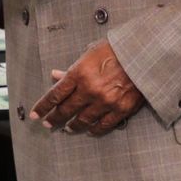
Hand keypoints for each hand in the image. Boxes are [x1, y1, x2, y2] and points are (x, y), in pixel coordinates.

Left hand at [29, 38, 143, 135]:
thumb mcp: (90, 53)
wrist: (145, 54)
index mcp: (80, 73)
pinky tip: (89, 131)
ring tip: (67, 129)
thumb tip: (55, 76)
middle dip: (54, 119)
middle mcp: (90, 89)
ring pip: (83, 120)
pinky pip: (103, 125)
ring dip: (73, 126)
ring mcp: (106, 101)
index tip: (35, 114)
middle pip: (66, 110)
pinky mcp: (121, 109)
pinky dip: (94, 130)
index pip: (55, 94)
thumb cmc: (117, 50)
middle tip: (48, 124)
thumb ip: (72, 68)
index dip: (43, 107)